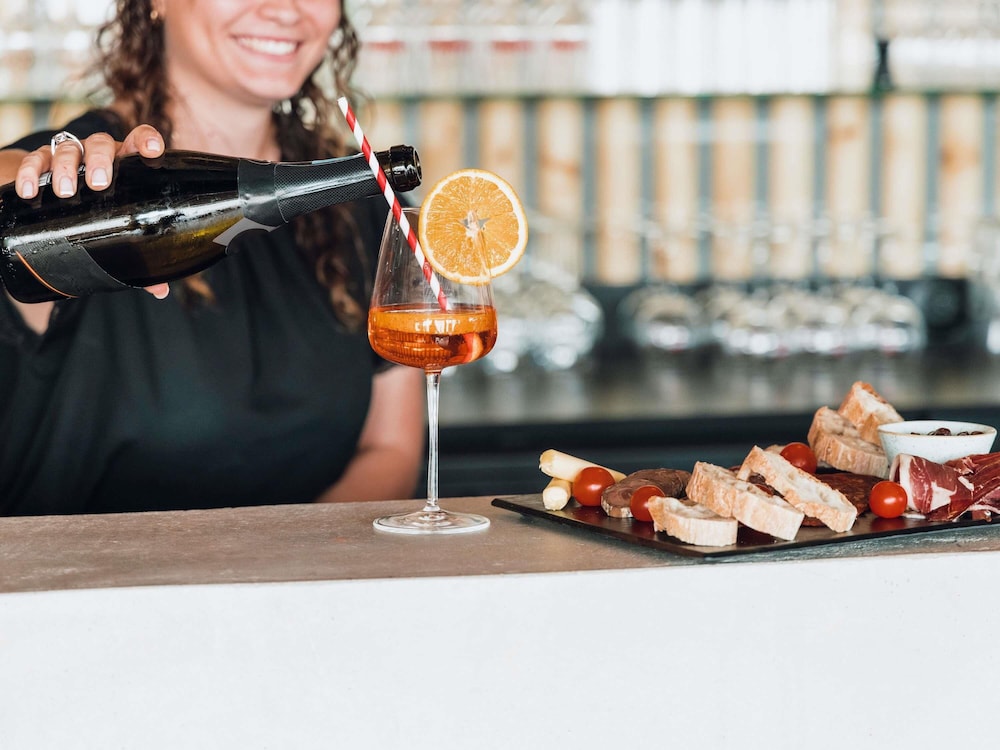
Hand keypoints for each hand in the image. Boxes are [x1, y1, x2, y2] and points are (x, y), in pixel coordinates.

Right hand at [15, 125, 169, 298]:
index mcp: (126, 163)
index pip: (139, 141)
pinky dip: (30, 173)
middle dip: (100, 161)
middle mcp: (99, 153)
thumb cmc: (100, 212)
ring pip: (67, 148)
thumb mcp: (119, 229)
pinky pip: (34, 159)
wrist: (54, 198)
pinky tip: (30, 191)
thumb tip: (160, 290)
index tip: (152, 151)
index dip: (146, 140)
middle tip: (98, 184)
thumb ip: (140, 256)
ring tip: (64, 192)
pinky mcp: (40, 160)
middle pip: (101, 143)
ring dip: (64, 168)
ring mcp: (69, 155)